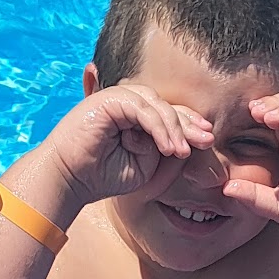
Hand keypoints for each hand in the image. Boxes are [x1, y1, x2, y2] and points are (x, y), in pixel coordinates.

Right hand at [39, 83, 213, 209]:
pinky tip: (168, 147)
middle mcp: (126, 102)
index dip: (189, 124)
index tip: (208, 138)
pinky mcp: (108, 99)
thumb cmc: (102, 176)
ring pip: (156, 104)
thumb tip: (182, 139)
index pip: (167, 113)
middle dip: (188, 123)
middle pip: (165, 105)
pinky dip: (157, 127)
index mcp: (134, 115)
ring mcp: (116, 98)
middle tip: (208, 139)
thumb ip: (161, 149)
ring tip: (182, 152)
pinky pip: (141, 109)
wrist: (70, 180)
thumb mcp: (144, 166)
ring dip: (173, 128)